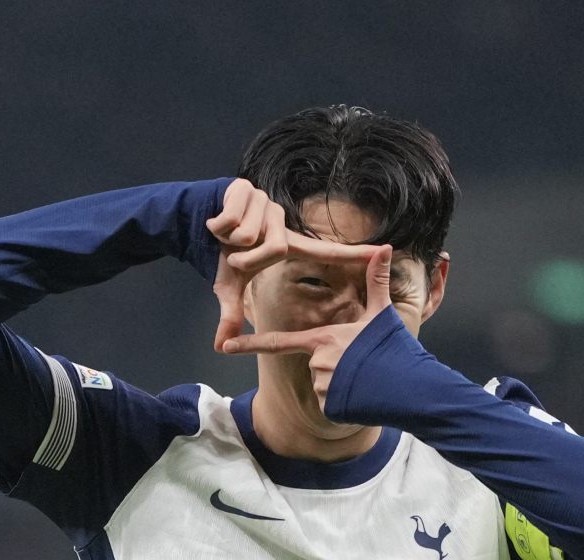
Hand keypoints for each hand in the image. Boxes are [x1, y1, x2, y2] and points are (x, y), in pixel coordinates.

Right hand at [207, 178, 378, 351]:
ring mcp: (267, 205)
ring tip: (226, 236)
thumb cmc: (223, 253)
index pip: (326, 252)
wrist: (198, 220)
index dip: (354, 254)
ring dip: (230, 239)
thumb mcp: (229, 286)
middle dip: (248, 257)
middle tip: (234, 256)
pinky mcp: (247, 189)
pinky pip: (233, 219)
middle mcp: (282, 223)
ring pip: (250, 233)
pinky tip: (217, 221)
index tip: (384, 251)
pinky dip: (219, 224)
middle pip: (275, 247)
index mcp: (286, 245)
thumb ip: (231, 314)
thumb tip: (219, 346)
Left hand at [222, 244, 393, 411]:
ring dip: (342, 384)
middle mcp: (317, 363)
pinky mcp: (330, 408)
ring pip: (325, 385)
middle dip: (336, 366)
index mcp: (322, 339)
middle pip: (316, 364)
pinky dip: (345, 402)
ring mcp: (322, 387)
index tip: (225, 346)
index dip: (250, 344)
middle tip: (361, 365)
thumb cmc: (393, 348)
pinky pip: (331, 404)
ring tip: (364, 379)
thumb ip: (377, 282)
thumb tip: (385, 247)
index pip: (279, 342)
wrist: (409, 387)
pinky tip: (362, 396)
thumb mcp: (383, 313)